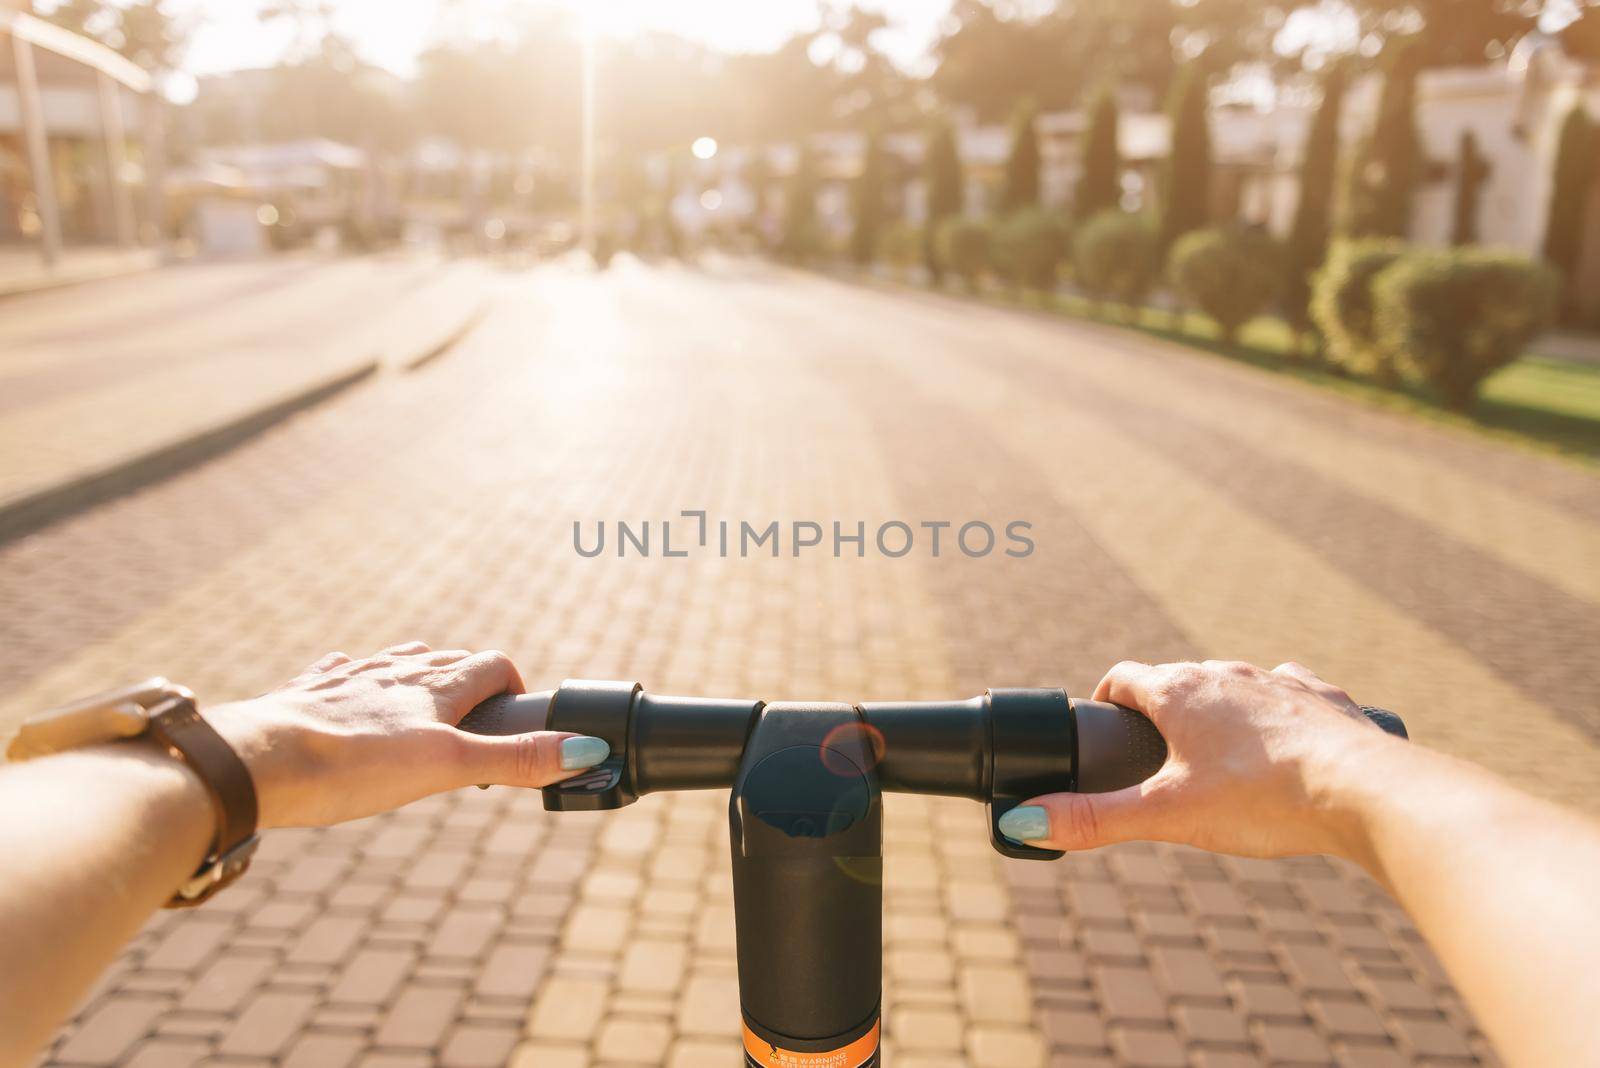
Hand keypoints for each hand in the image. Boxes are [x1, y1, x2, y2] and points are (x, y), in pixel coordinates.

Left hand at [204, 642, 607, 828]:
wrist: (255, 761)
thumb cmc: (352, 764)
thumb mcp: (447, 767)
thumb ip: (515, 760)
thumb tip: (586, 750)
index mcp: (434, 685)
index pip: (492, 665)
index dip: (512, 687)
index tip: (516, 718)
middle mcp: (394, 671)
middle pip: (445, 660)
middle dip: (468, 683)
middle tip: (476, 725)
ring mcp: (348, 679)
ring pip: (394, 662)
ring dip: (417, 677)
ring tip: (423, 708)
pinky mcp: (306, 694)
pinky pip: (340, 674)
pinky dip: (356, 682)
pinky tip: (349, 698)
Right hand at [997, 660, 1394, 863]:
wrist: (1368, 792)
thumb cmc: (1263, 799)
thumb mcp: (1168, 816)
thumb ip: (1095, 819)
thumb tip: (1023, 820)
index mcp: (1180, 692)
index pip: (1123, 678)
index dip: (1106, 701)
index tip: (1103, 727)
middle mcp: (1227, 673)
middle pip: (1177, 682)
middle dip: (1162, 715)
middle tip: (1156, 762)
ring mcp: (1279, 681)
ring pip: (1234, 685)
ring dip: (1219, 711)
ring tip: (1218, 759)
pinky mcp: (1325, 698)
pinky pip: (1289, 692)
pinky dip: (1276, 712)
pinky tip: (1284, 742)